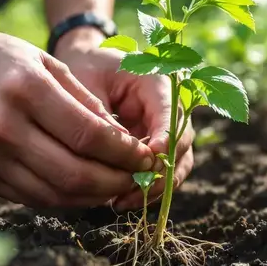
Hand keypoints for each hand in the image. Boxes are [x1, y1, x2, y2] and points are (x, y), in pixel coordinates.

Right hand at [0, 20, 156, 207]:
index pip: (89, 136)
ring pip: (54, 195)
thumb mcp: (46, 63)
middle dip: (115, 181)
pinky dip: (61, 198)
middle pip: (74, 173)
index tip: (146, 155)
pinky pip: (29, 198)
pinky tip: (81, 188)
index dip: (124, 152)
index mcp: (26, 91)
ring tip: (114, 186)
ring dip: (92, 197)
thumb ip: (84, 102)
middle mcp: (2, 127)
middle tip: (136, 178)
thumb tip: (123, 142)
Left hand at [53, 28, 194, 209]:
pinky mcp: (155, 146)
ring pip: (176, 163)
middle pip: (182, 143)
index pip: (172, 114)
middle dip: (161, 170)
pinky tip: (121, 200)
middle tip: (136, 189)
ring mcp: (165, 128)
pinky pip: (160, 171)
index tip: (151, 160)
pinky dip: (146, 187)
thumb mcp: (87, 85)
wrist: (85, 64)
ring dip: (156, 185)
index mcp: (157, 83)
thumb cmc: (85, 68)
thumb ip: (102, 116)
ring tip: (126, 201)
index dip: (166, 139)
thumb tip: (117, 153)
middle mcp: (169, 107)